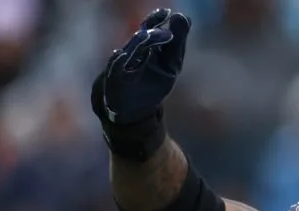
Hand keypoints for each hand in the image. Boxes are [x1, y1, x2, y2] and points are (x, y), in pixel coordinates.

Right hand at [96, 8, 190, 124]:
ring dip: (136, 44)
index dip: (156, 21)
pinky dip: (116, 62)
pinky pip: (114, 70)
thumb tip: (185, 16)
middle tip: (166, 32)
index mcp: (147, 48)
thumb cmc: (152, 82)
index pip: (152, 31)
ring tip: (145, 34)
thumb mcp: (169, 64)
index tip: (167, 13)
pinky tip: (120, 54)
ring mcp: (122, 67)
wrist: (133, 109)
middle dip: (152, 35)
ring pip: (128, 52)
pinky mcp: (115, 82)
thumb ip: (176, 43)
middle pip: (141, 41)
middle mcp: (133, 54)